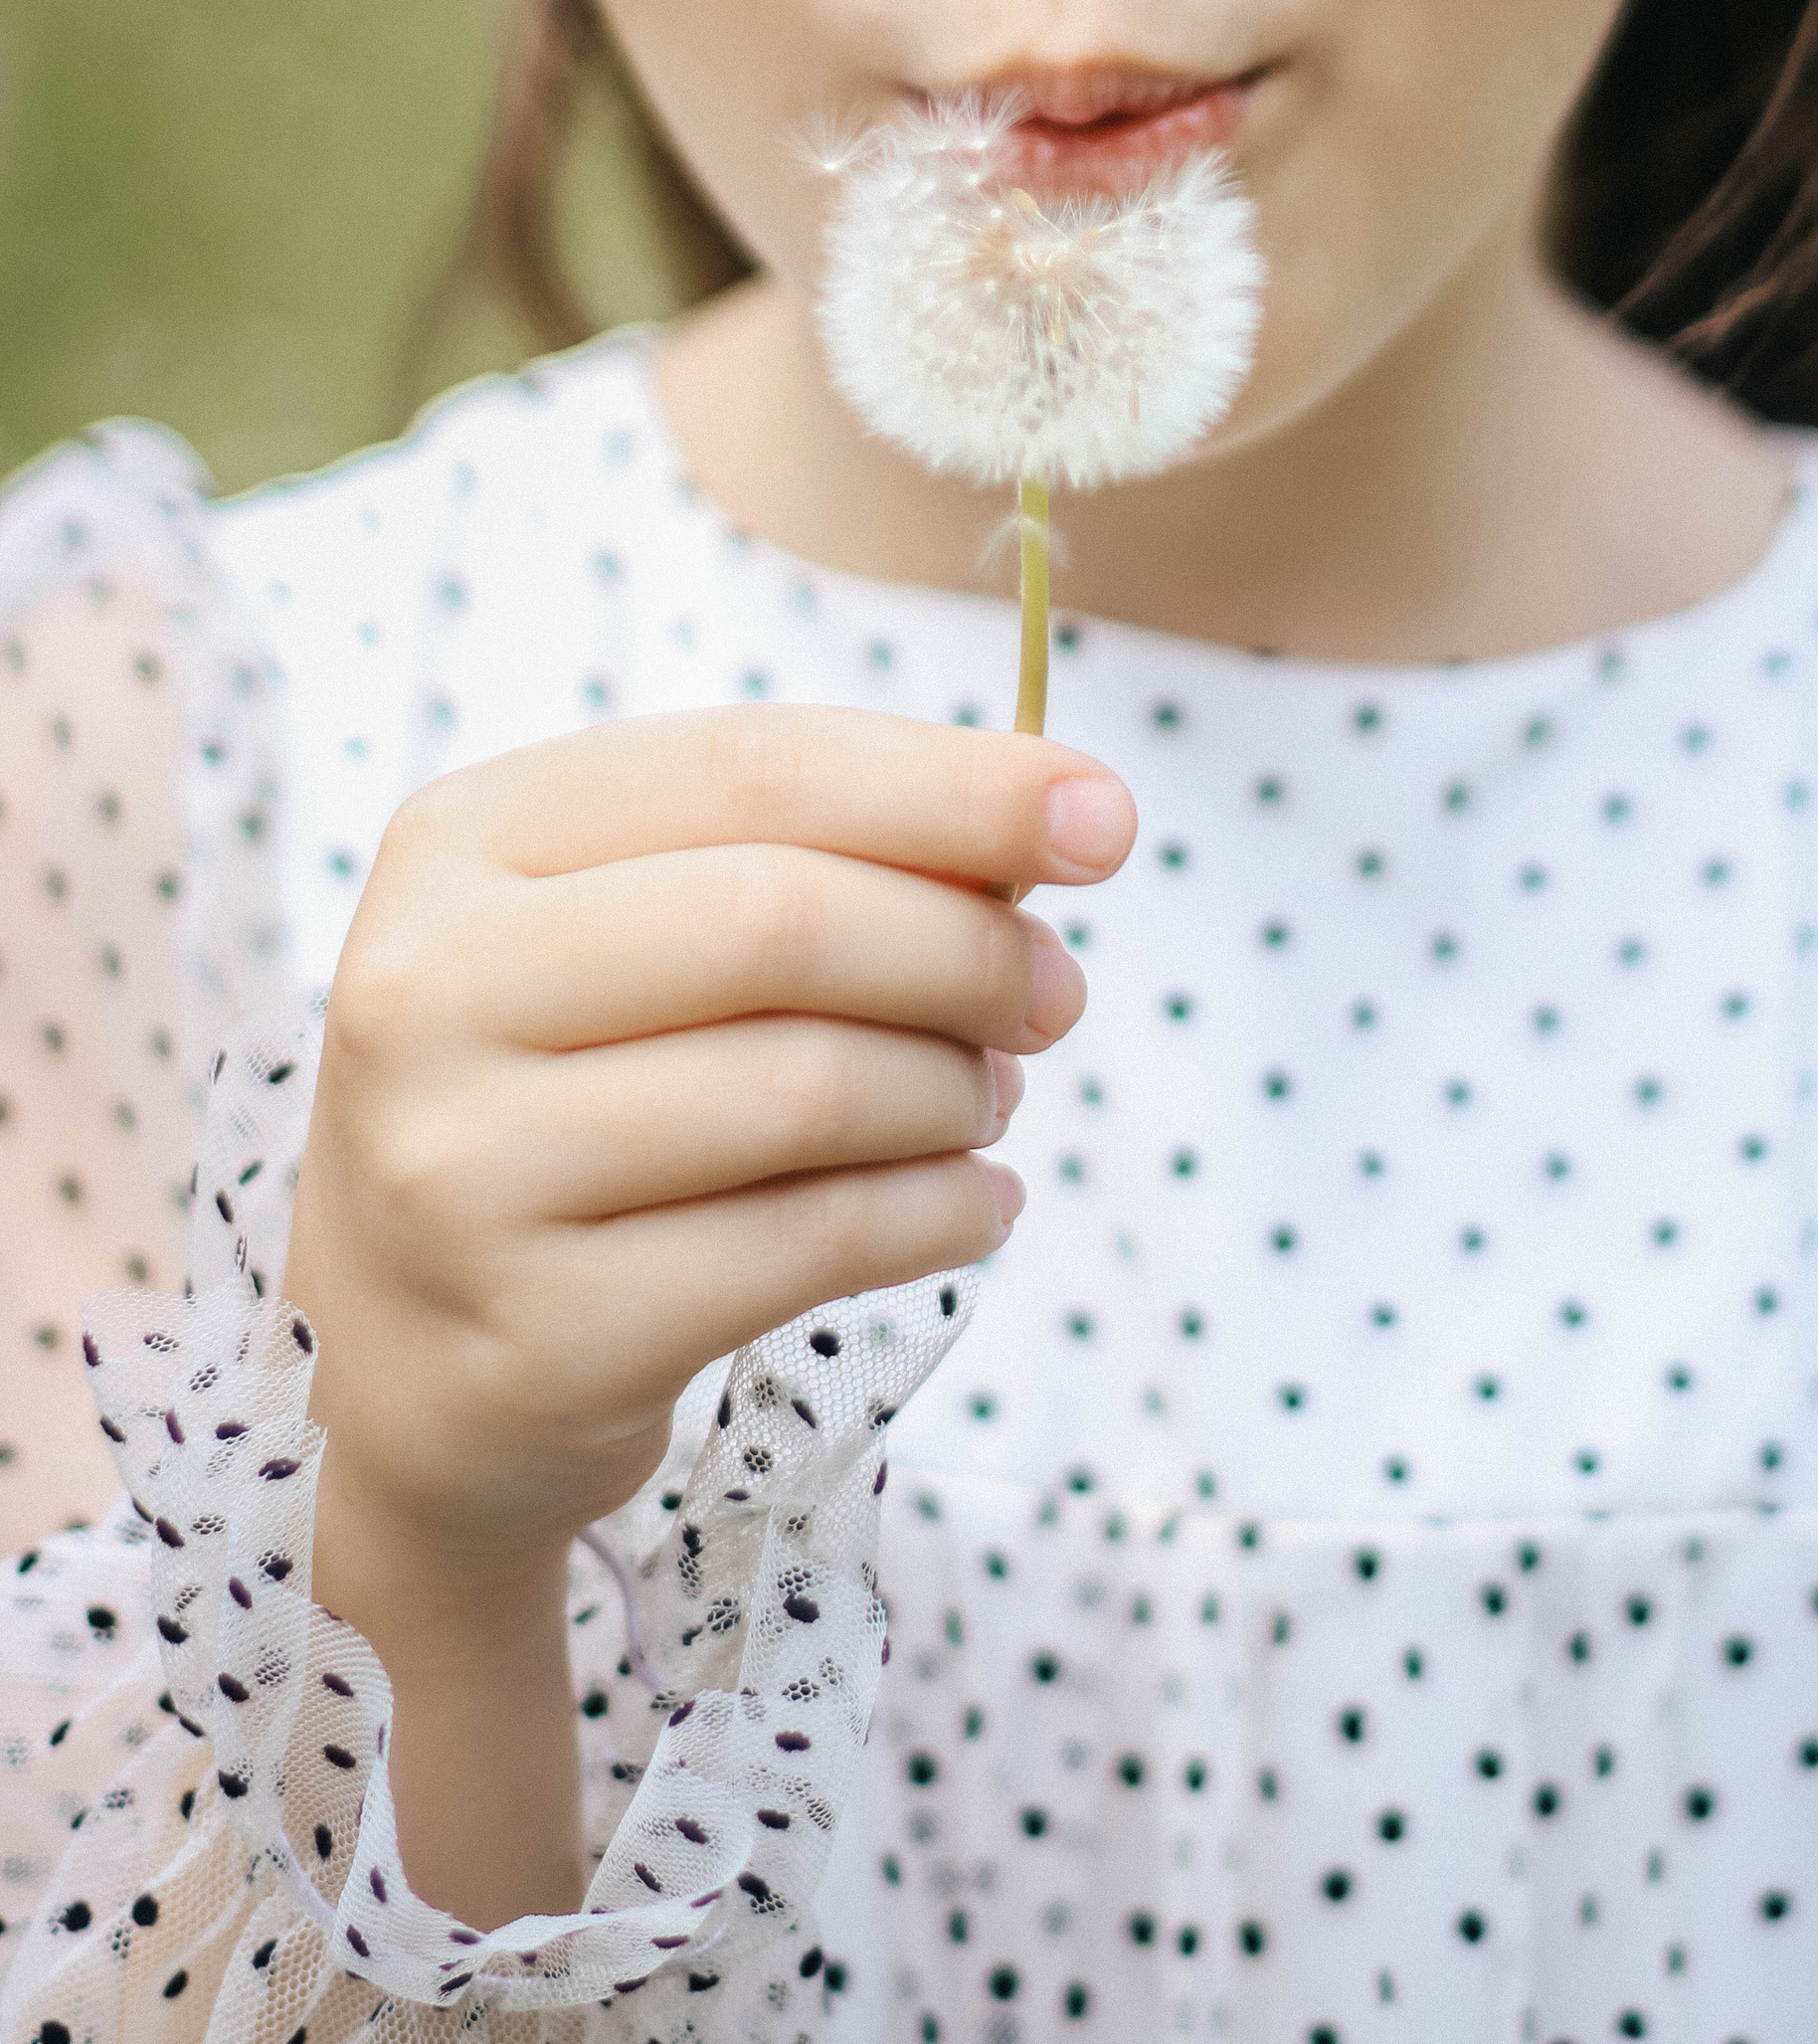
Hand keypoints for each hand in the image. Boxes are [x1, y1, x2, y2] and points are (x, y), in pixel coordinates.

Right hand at [284, 708, 1132, 1607]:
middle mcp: (429, 988)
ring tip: (990, 1098)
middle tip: (1055, 994)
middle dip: (968, 949)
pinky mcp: (536, 1333)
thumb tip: (1059, 819)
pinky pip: (809, 1245)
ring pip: (808, 1089)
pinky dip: (939, 1214)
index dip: (953, 782)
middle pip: (784, 919)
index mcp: (463, 837)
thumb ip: (812, 854)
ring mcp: (463, 1171)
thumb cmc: (568, 1089)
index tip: (1108, 816)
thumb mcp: (635, 932)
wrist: (401, 1362)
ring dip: (956, 1090)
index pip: (755, 765)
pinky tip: (979, 1202)